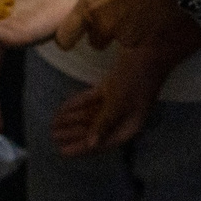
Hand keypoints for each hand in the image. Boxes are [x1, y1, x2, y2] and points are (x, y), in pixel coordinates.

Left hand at [52, 27, 195, 156]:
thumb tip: (91, 145)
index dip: (82, 148)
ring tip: (53, 124)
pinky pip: (91, 99)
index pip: (102, 142)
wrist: (148, 49)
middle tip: (52, 136)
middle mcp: (123, 116)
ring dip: (72, 119)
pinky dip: (78, 104)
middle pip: (94, 129)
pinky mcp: (111, 87)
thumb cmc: (136, 79)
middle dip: (73, 133)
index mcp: (129, 126)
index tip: (62, 151)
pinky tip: (63, 108)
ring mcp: (117, 101)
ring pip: (91, 114)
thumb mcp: (119, 103)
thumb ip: (103, 124)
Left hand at [58, 0, 190, 53]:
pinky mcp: (149, 40)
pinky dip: (149, 31)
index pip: (65, 37)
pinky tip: (157, 14)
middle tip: (119, 14)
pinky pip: (144, 40)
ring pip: (123, 40)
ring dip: (131, 30)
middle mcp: (104, 26)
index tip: (76, 33)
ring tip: (144, 9)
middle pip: (96, 42)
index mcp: (89, 5)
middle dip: (106, 33)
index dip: (70, 36)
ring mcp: (127, 36)